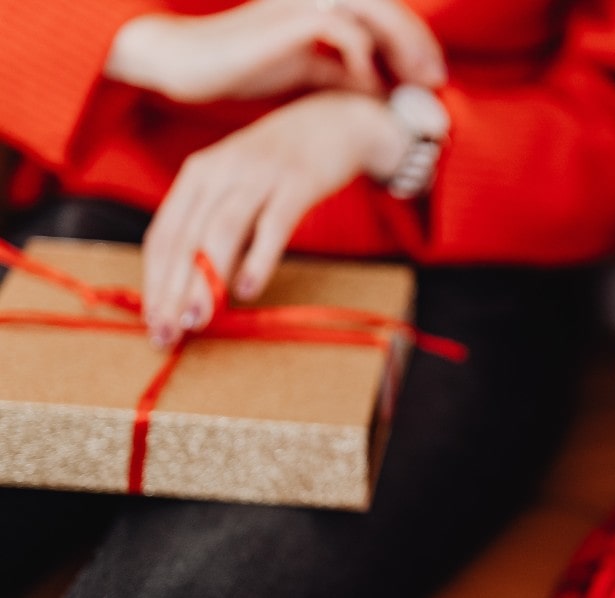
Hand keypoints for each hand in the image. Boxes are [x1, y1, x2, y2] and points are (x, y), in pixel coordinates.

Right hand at [105, 0, 445, 102]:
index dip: (414, 42)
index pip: (382, 14)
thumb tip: (379, 92)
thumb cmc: (241, 68)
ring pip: (372, 13)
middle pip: (386, 9)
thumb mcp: (304, 73)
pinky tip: (369, 84)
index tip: (431, 77)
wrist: (184, 62)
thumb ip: (340, 74)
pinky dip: (363, 58)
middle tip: (436, 79)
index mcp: (320, 5)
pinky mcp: (286, 21)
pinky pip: (341, 30)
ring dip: (401, 48)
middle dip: (418, 44)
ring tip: (415, 81)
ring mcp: (300, 3)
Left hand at [141, 88, 447, 343]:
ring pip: (220, 233)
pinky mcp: (296, 182)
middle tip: (167, 334)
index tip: (153, 324)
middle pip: (185, 239)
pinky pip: (272, 225)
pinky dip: (258, 259)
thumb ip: (215, 224)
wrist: (336, 121)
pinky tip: (248, 290)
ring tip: (199, 320)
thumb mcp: (236, 184)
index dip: (154, 284)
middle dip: (171, 291)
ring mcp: (258, 175)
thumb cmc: (281, 163)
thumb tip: (195, 285)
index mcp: (197, 174)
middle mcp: (220, 171)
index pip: (163, 236)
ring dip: (205, 281)